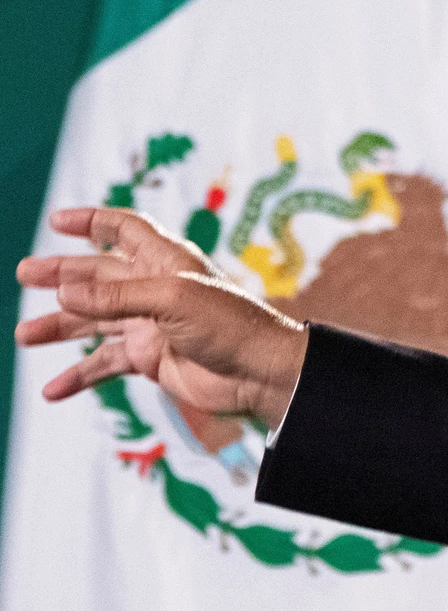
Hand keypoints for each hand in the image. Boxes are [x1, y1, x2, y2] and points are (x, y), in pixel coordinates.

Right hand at [14, 207, 307, 430]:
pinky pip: (106, 363)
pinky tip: (54, 389)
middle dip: (62, 274)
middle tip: (25, 274)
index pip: (125, 229)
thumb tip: (66, 291)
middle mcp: (156, 289)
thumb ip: (117, 296)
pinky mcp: (151, 359)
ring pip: (95, 320)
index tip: (57, 221)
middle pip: (99, 274)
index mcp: (167, 261)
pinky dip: (80, 375)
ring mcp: (152, 324)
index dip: (93, 221)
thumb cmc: (231, 327)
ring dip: (61, 326)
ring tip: (25, 335)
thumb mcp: (173, 300)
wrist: (260, 375)